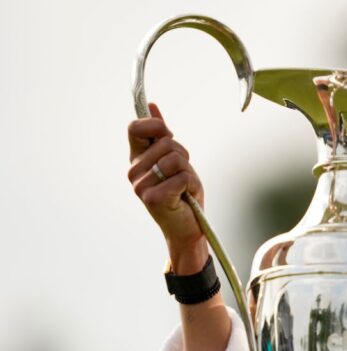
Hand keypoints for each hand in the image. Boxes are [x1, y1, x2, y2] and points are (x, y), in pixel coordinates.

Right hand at [127, 103, 207, 273]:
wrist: (188, 228)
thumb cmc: (183, 193)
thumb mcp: (175, 160)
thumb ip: (161, 135)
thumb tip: (152, 105)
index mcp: (136, 159)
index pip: (135, 127)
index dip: (157, 127)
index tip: (168, 139)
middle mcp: (133, 171)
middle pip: (167, 142)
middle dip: (183, 156)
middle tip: (181, 176)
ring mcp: (140, 185)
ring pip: (175, 159)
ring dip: (188, 172)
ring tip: (183, 187)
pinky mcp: (152, 198)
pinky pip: (182, 177)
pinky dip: (190, 185)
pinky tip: (185, 197)